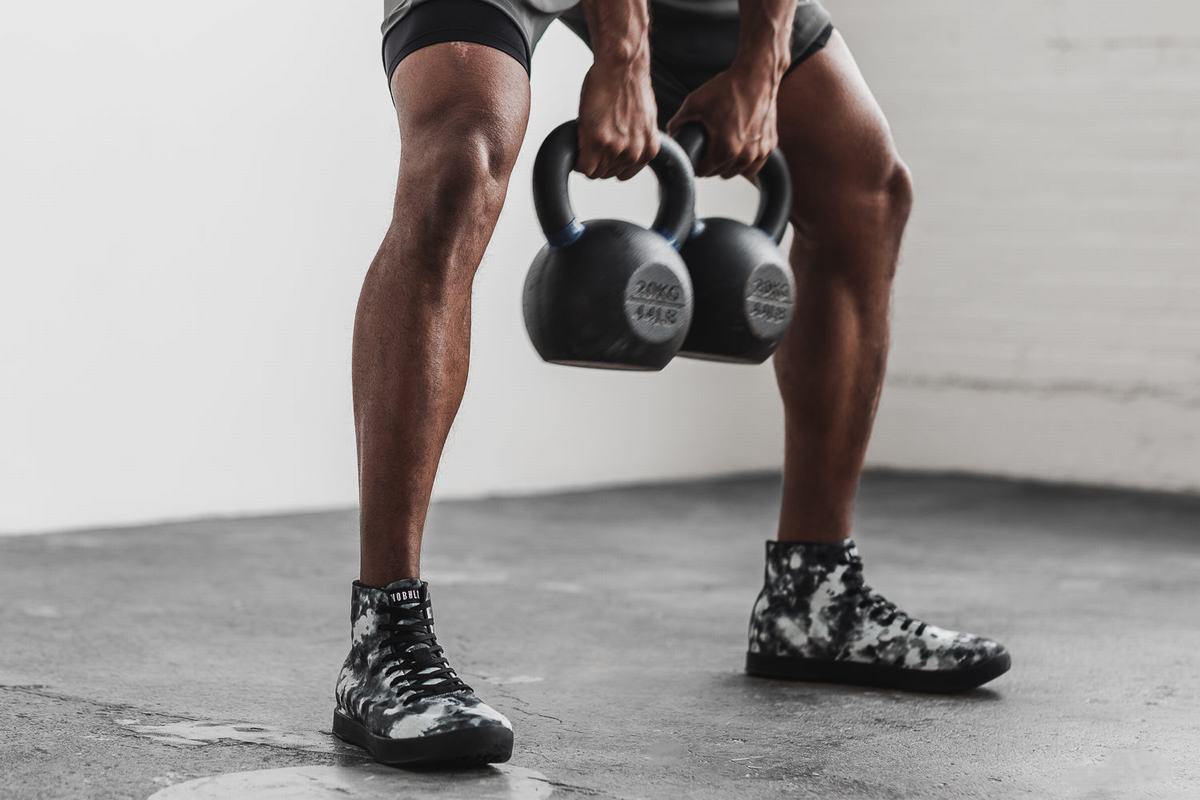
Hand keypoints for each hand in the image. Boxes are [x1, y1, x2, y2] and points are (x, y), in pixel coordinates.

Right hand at [577, 60, 659, 180]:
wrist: (622, 65)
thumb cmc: (629, 85)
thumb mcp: (642, 120)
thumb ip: (635, 140)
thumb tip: (622, 149)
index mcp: (648, 149)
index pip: (623, 174)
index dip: (609, 162)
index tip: (603, 151)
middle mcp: (634, 152)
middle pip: (607, 173)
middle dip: (597, 158)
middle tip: (592, 138)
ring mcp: (616, 148)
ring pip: (593, 171)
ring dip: (586, 157)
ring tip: (587, 134)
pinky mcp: (598, 140)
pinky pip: (582, 166)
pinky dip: (577, 159)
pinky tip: (578, 142)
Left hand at [668, 64, 780, 178]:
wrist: (757, 75)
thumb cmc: (727, 88)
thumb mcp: (694, 103)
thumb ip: (677, 122)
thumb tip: (671, 134)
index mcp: (724, 150)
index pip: (704, 172)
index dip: (696, 164)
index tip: (696, 154)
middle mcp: (744, 156)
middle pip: (721, 173)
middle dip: (713, 163)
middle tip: (709, 147)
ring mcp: (760, 152)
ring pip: (739, 172)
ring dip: (730, 164)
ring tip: (724, 147)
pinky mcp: (770, 146)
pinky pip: (755, 165)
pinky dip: (747, 160)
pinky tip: (740, 148)